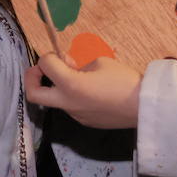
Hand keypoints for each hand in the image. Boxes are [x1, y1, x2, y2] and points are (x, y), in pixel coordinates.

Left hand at [24, 53, 142, 128]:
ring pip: (54, 100)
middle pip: (33, 95)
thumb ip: (79, 64)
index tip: (59, 55)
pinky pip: (71, 107)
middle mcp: (67, 103)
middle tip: (41, 69)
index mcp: (69, 84)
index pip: (45, 65)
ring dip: (57, 87)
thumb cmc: (124, 80)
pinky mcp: (85, 122)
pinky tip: (90, 91)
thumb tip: (69, 67)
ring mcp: (75, 115)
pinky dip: (72, 96)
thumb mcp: (100, 62)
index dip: (49, 56)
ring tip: (77, 77)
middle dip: (31, 78)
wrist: (145, 106)